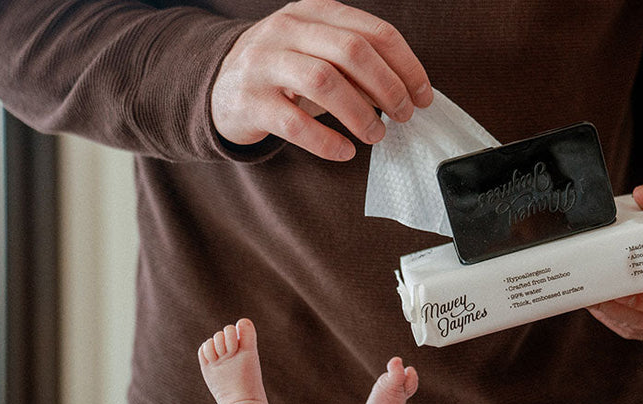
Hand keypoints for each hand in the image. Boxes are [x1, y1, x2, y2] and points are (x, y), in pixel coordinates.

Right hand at [211, 0, 433, 160]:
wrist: (219, 86)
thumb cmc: (285, 71)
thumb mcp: (319, 52)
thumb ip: (358, 64)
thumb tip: (406, 92)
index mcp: (314, 13)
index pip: (373, 32)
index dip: (406, 65)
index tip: (423, 94)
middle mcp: (287, 31)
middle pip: (352, 52)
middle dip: (388, 87)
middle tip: (404, 115)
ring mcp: (264, 63)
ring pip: (324, 82)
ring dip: (360, 113)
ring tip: (376, 134)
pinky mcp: (249, 101)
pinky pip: (295, 123)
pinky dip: (327, 141)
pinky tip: (345, 152)